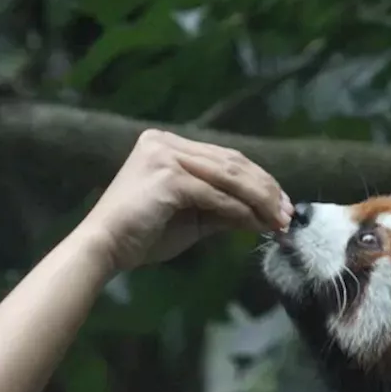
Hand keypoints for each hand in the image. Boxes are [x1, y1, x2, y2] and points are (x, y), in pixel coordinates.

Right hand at [79, 128, 292, 270]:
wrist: (103, 248)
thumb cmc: (139, 237)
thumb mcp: (189, 219)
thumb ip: (221, 210)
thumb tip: (260, 213)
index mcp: (165, 145)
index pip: (224, 158)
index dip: (257, 179)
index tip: (280, 203)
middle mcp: (164, 142)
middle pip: (231, 161)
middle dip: (265, 188)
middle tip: (287, 213)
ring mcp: (165, 156)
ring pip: (228, 175)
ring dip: (259, 199)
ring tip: (279, 220)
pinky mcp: (167, 177)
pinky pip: (215, 195)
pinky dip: (238, 211)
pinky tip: (255, 225)